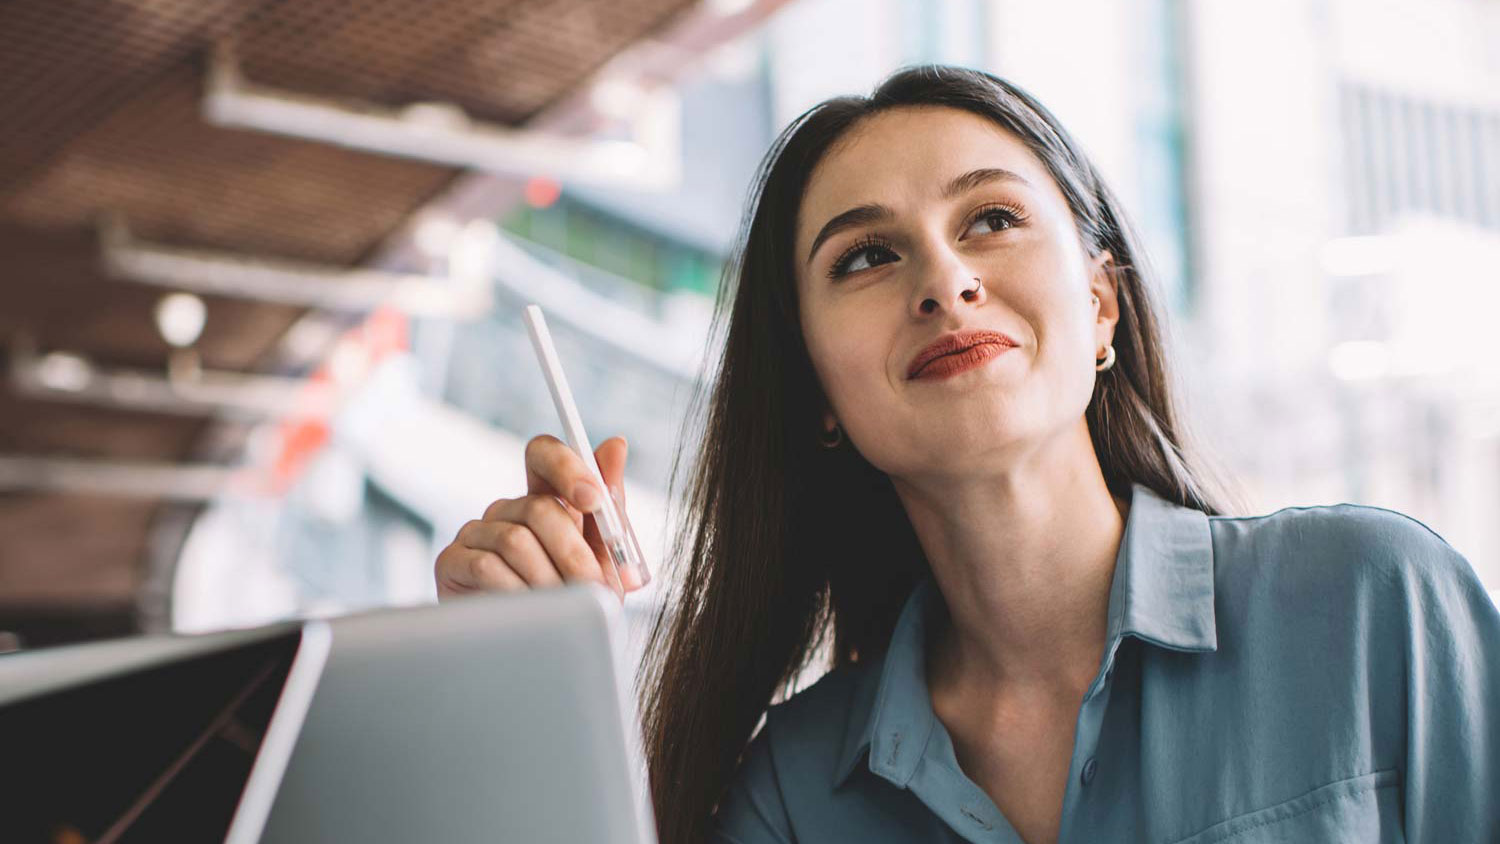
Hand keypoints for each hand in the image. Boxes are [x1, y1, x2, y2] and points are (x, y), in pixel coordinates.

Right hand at [435, 434, 633, 602]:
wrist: (542, 653)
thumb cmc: (573, 602)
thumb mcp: (603, 558)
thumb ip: (610, 506)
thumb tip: (616, 443)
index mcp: (543, 498)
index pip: (544, 454)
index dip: (568, 467)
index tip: (593, 501)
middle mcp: (507, 509)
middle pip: (538, 506)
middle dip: (574, 550)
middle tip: (594, 585)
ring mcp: (476, 532)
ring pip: (516, 539)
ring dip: (550, 578)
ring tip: (566, 607)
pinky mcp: (451, 562)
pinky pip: (487, 567)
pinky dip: (518, 591)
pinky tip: (530, 609)